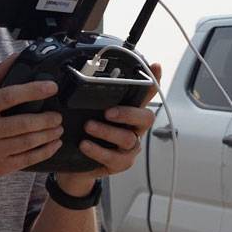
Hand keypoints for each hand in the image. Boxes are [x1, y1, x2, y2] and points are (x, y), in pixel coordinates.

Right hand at [0, 59, 63, 180]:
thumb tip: (18, 55)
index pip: (8, 96)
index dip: (33, 90)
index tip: (52, 87)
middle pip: (23, 124)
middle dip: (47, 119)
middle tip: (58, 116)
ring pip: (28, 143)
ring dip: (49, 135)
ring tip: (58, 128)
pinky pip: (28, 159)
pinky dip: (45, 151)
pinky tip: (53, 144)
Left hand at [61, 56, 159, 183]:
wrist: (76, 166)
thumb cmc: (85, 135)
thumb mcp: (89, 113)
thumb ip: (94, 99)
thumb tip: (85, 74)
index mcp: (130, 113)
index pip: (147, 95)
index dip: (154, 81)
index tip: (155, 66)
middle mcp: (135, 129)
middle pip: (146, 118)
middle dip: (128, 113)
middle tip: (108, 112)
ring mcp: (130, 148)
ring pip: (127, 138)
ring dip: (106, 131)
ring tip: (88, 126)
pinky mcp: (121, 163)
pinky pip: (114, 157)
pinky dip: (98, 150)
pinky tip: (85, 145)